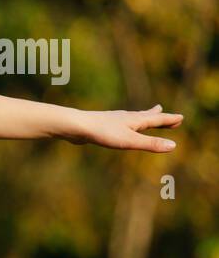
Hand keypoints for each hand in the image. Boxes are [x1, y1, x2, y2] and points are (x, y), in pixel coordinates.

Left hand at [64, 104, 182, 151]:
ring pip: (132, 118)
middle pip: (145, 116)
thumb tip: (173, 146)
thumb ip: (150, 144)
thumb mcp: (129, 141)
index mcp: (135, 120)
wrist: (76, 126)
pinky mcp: (103, 125)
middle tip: (164, 110)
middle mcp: (126, 118)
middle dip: (157, 115)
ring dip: (143, 116)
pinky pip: (120, 123)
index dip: (169, 120)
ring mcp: (114, 120)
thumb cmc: (103, 133)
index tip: (181, 117)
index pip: (157, 120)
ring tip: (148, 113)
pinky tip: (119, 125)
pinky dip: (127, 122)